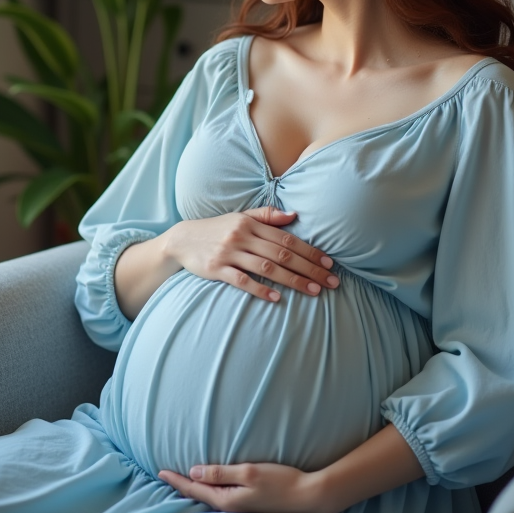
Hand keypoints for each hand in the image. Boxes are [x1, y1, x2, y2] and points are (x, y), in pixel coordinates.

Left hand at [158, 462, 334, 512]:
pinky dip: (210, 489)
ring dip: (195, 488)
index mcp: (227, 499)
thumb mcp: (248, 472)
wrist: (309, 497)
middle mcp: (231, 506)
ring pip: (210, 497)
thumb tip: (194, 471)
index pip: (194, 488)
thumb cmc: (281, 482)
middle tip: (165, 474)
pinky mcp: (249, 504)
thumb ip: (220, 473)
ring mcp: (241, 506)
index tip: (160, 471)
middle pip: (199, 495)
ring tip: (182, 479)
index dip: (176, 479)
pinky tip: (210, 485)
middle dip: (182, 485)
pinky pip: (221, 497)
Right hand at [160, 207, 337, 301]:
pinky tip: (277, 297)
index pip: (286, 238)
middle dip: (309, 268)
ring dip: (292, 280)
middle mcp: (241, 236)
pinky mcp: (216, 269)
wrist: (182, 239)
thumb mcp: (241, 217)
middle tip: (331, 281)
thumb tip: (294, 215)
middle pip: (282, 254)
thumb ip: (267, 215)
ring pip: (266, 267)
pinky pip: (241, 280)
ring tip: (313, 290)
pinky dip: (260, 289)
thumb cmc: (217, 229)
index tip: (329, 263)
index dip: (310, 251)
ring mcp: (228, 253)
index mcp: (250, 223)